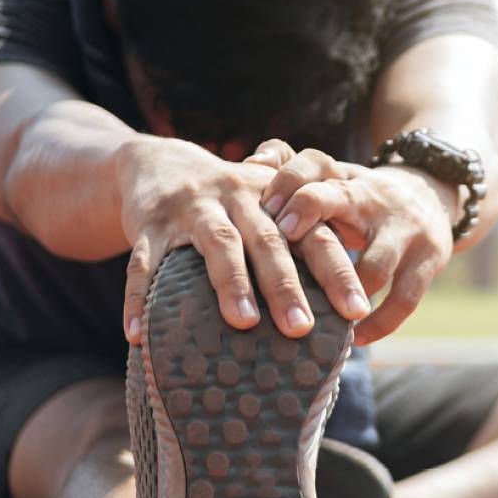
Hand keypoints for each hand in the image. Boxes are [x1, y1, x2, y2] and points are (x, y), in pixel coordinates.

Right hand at [115, 136, 368, 344]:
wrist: (159, 162)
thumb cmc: (232, 202)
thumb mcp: (269, 209)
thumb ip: (305, 242)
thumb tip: (352, 309)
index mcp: (275, 202)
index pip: (314, 236)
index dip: (338, 272)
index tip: (359, 311)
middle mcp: (239, 199)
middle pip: (267, 241)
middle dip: (285, 285)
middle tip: (301, 327)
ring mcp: (193, 210)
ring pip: (217, 245)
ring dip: (231, 283)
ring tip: (244, 322)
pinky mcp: (150, 224)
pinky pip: (144, 263)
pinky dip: (139, 299)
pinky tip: (138, 335)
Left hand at [245, 139, 455, 345]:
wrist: (433, 195)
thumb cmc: (360, 198)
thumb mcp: (333, 179)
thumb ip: (290, 169)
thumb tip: (250, 162)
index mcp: (344, 178)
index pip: (314, 163)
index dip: (289, 182)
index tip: (266, 210)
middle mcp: (372, 198)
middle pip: (337, 198)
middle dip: (310, 213)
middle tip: (285, 241)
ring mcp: (404, 229)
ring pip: (375, 263)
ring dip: (346, 291)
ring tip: (316, 318)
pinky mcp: (429, 259)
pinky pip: (406, 298)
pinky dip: (381, 323)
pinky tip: (357, 338)